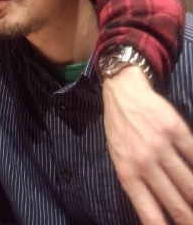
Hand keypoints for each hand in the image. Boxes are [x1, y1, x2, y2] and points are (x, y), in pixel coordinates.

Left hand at [102, 66, 192, 223]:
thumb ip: (135, 184)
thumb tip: (154, 213)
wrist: (122, 92)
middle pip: (175, 202)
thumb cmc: (119, 128)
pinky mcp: (174, 129)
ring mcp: (160, 145)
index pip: (149, 213)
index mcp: (127, 173)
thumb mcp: (118, 158)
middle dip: (188, 219)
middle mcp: (144, 162)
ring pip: (189, 183)